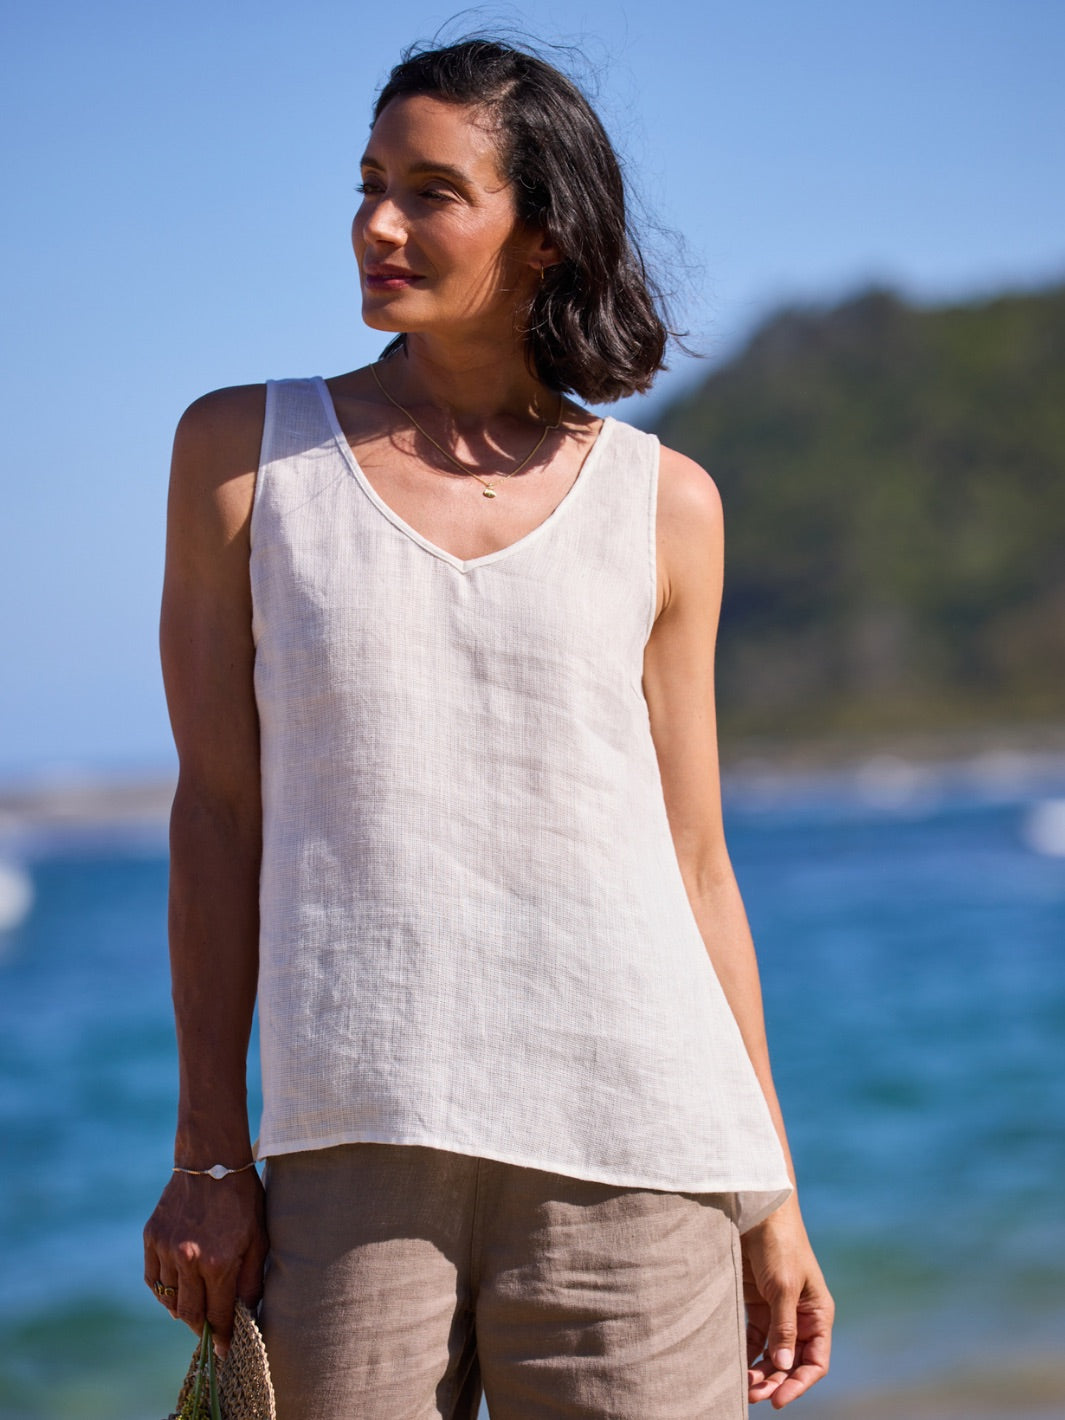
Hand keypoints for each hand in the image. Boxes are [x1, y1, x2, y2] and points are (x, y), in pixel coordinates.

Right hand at [143, 1167, 266, 1352]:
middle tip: (209, 1332)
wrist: (211, 1160)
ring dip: (181, 1308)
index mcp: (218, 1262)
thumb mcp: (258, 1238)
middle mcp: (188, 1260)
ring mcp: (166, 1249)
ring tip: (195, 1305)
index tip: (223, 1351)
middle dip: (200, 1328)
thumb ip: (251, 1279)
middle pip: (189, 1314)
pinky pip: (153, 1279)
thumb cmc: (242, 1199)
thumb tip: (247, 1313)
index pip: (216, 1315)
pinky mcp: (151, 1238)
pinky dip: (163, 1289)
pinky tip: (177, 1287)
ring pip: (168, 1299)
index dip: (221, 1337)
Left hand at [742, 1197, 833, 1407]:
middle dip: (775, 1381)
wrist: (757, 1210)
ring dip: (760, 1372)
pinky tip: (736, 1368)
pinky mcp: (756, 1304)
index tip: (779, 1399)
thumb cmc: (780, 1244)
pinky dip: (748, 1355)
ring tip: (742, 1388)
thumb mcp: (784, 1285)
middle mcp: (800, 1317)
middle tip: (753, 1397)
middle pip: (792, 1362)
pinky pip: (755, 1338)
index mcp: (817, 1314)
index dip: (800, 1383)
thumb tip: (785, 1365)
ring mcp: (777, 1311)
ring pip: (772, 1354)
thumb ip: (784, 1326)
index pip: (815, 1361)